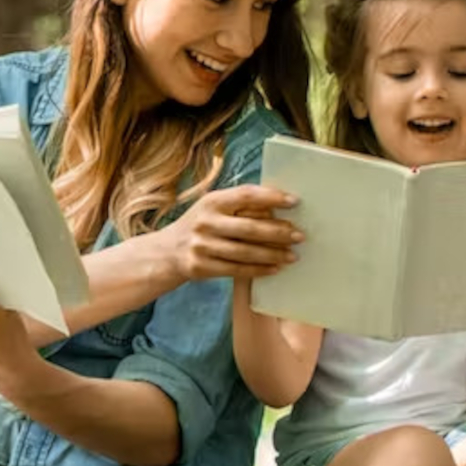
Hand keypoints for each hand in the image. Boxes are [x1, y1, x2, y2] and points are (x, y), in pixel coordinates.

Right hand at [159, 185, 302, 280]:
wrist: (166, 252)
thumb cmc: (200, 225)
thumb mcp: (212, 208)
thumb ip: (239, 206)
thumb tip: (278, 210)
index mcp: (211, 201)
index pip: (246, 195)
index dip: (271, 197)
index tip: (294, 201)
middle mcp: (205, 222)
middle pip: (250, 228)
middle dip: (279, 232)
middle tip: (299, 236)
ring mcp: (202, 246)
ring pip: (246, 252)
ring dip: (273, 255)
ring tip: (292, 256)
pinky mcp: (202, 267)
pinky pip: (237, 270)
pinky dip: (259, 270)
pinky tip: (275, 268)